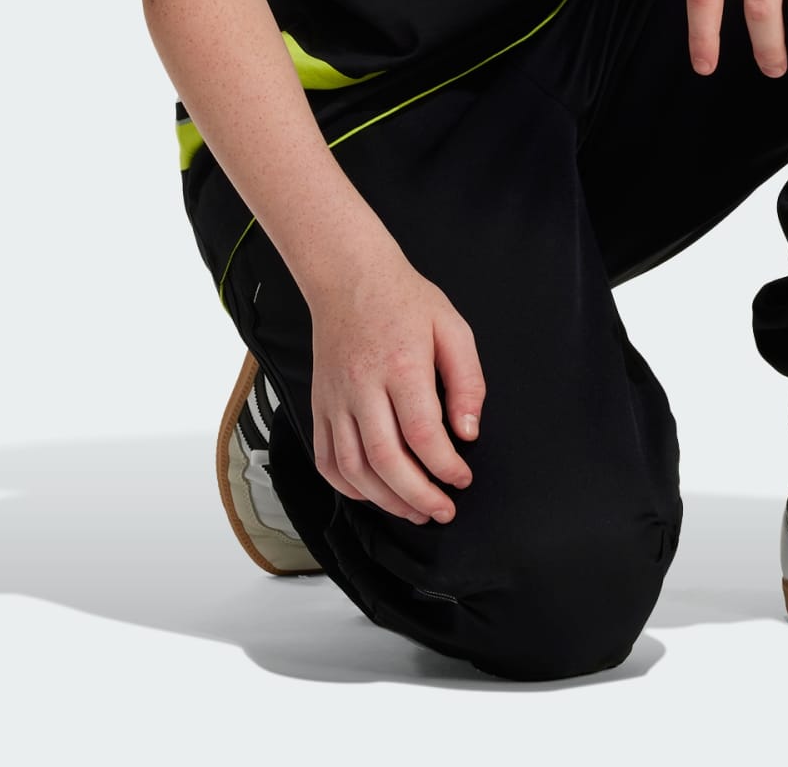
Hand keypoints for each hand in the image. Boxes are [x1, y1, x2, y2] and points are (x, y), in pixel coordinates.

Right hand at [305, 244, 483, 524]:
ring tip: (413, 511)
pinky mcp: (319, 404)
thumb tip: (468, 432)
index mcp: (401, 365)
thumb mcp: (452, 328)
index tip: (462, 478)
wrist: (349, 276)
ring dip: (385, 500)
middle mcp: (362, 386)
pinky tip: (372, 493)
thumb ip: (467, 382)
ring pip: (353, 467)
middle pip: (386, 459)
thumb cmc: (404, 300)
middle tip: (442, 510)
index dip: (445, 467)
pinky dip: (347, 486)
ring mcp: (335, 398)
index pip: (423, 433)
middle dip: (418, 496)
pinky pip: (325, 458)